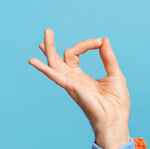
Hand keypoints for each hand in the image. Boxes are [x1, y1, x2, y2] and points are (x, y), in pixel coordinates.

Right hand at [28, 28, 131, 148]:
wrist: (116, 119)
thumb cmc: (116, 102)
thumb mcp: (115, 74)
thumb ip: (108, 58)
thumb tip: (105, 40)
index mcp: (81, 76)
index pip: (76, 54)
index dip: (87, 44)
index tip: (100, 42)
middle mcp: (72, 79)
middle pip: (58, 58)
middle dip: (52, 45)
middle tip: (48, 30)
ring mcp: (70, 83)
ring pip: (54, 63)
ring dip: (49, 49)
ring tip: (46, 33)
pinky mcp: (72, 87)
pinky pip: (55, 76)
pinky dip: (44, 68)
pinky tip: (33, 61)